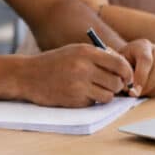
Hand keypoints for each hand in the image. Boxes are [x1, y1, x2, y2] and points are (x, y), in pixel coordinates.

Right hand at [17, 43, 133, 106]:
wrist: (27, 75)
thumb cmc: (53, 62)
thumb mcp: (74, 51)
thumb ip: (97, 56)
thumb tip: (123, 67)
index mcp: (86, 52)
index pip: (120, 64)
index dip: (127, 72)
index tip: (126, 77)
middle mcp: (84, 68)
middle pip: (117, 82)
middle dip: (117, 86)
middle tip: (110, 85)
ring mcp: (78, 85)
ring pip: (108, 95)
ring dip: (105, 95)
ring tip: (94, 90)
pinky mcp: (74, 100)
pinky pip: (94, 103)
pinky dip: (91, 100)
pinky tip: (79, 94)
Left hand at [118, 39, 154, 96]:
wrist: (131, 61)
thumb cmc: (123, 64)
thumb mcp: (117, 65)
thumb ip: (122, 73)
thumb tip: (129, 86)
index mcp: (143, 45)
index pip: (146, 60)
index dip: (140, 78)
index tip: (133, 92)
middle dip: (148, 87)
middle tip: (137, 94)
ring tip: (145, 92)